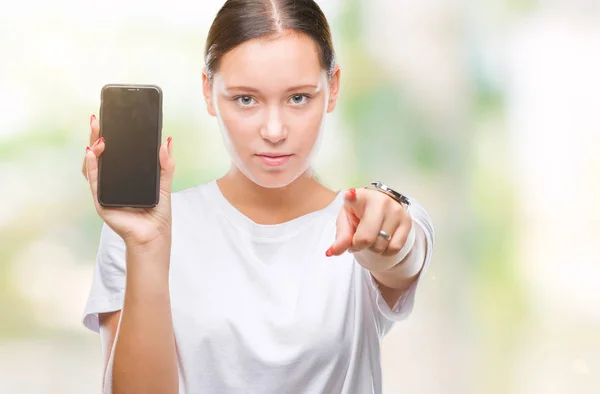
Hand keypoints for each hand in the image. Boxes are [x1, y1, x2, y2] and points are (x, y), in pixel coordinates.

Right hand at [83, 114, 175, 246]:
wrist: (154, 235)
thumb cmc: (158, 213)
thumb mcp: (165, 183)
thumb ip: (165, 164)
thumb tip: (166, 142)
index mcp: (125, 175)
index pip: (114, 151)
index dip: (108, 135)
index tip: (108, 118)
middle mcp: (112, 181)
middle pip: (99, 154)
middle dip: (96, 135)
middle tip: (97, 120)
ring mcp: (104, 190)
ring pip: (92, 165)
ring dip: (92, 148)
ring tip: (99, 138)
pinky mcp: (100, 201)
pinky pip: (93, 180)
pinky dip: (91, 166)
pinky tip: (92, 153)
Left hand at [326, 187, 412, 271]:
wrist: (380, 207)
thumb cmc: (359, 213)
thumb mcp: (345, 221)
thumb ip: (340, 237)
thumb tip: (331, 253)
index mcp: (360, 197)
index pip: (355, 198)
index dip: (351, 197)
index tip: (349, 194)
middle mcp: (381, 201)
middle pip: (366, 238)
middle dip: (359, 245)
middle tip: (358, 238)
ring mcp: (396, 211)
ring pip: (380, 246)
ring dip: (373, 248)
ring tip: (371, 236)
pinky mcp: (407, 221)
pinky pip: (394, 249)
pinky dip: (385, 251)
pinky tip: (382, 240)